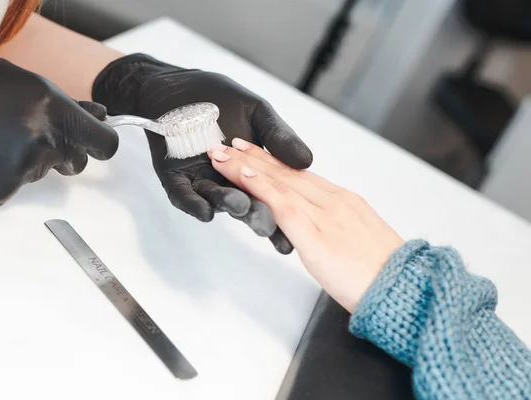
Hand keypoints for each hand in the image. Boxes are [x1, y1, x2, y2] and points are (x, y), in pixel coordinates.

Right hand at [0, 57, 118, 204]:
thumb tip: (100, 114)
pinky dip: (1, 177)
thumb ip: (65, 102)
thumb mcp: (19, 81)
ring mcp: (21, 169)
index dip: (100, 145)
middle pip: (76, 162)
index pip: (105, 144)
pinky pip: (14, 188)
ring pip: (42, 173)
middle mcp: (43, 140)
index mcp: (53, 109)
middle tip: (25, 135)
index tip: (93, 146)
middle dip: (61, 152)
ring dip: (26, 160)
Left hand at [92, 54, 311, 253]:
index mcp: (254, 170)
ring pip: (217, 200)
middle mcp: (230, 182)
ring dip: (229, 205)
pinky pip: (184, 196)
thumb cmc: (218, 98)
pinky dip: (193, 203)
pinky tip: (204, 211)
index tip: (298, 225)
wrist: (175, 86)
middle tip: (268, 227)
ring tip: (241, 207)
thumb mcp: (257, 112)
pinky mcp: (176, 180)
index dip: (285, 211)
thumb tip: (308, 160)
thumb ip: (279, 136)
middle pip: (247, 203)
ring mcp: (203, 182)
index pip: (273, 193)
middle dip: (257, 215)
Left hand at [207, 139, 403, 312]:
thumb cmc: (384, 276)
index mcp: (345, 201)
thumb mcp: (360, 242)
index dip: (274, 161)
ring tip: (222, 155)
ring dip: (247, 166)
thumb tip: (318, 230)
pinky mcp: (317, 236)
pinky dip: (261, 187)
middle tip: (229, 143)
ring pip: (280, 182)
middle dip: (254, 156)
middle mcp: (335, 201)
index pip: (301, 174)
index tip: (254, 150)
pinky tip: (242, 176)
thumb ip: (336, 229)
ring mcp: (327, 215)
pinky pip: (283, 205)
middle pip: (287, 172)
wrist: (406, 291)